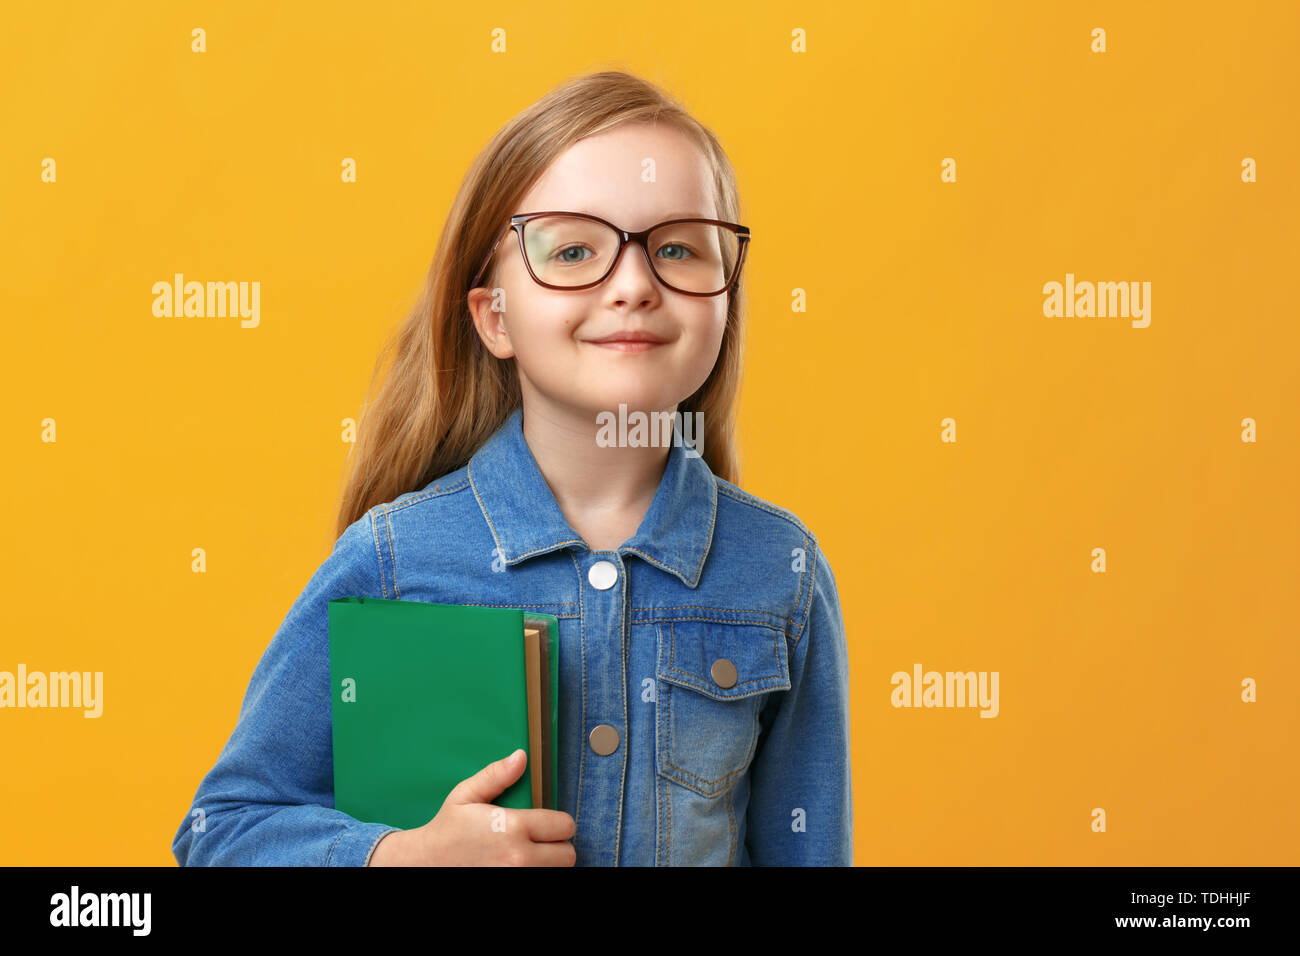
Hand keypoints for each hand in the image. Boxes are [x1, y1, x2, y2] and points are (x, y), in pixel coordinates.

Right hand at [367, 749, 575, 865]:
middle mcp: (519, 857)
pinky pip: (540, 882)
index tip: (547, 824)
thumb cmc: (447, 830)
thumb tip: (521, 757)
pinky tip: (521, 866)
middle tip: (540, 842)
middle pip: (567, 854)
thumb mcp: (466, 795)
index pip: (565, 825)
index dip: (558, 822)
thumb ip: (496, 775)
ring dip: (549, 864)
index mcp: (513, 827)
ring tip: (532, 855)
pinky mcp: (510, 889)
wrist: (423, 864)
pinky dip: (537, 874)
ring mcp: (516, 877)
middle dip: (557, 846)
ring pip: (559, 871)